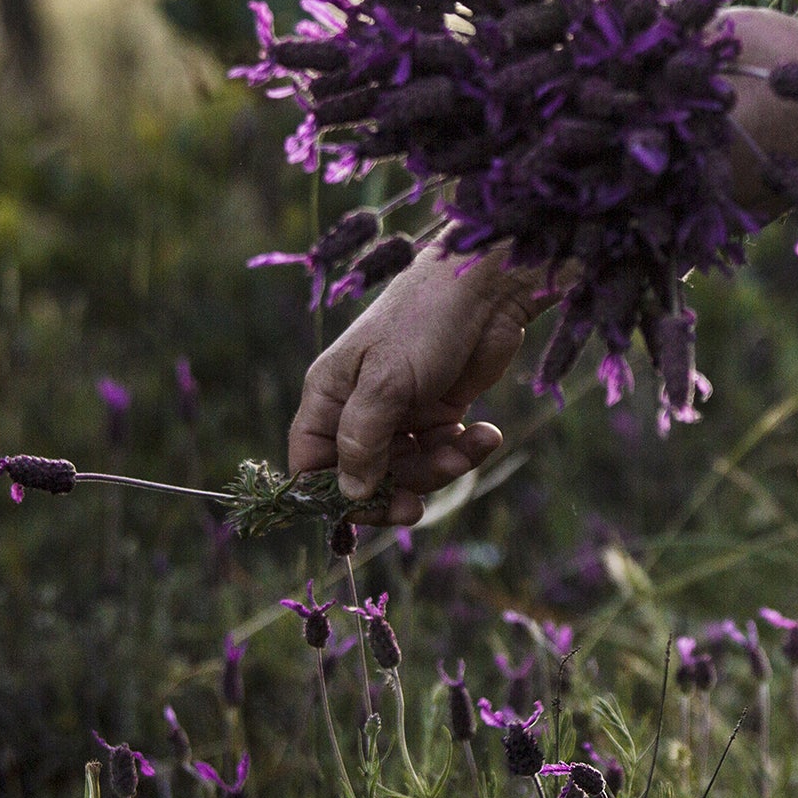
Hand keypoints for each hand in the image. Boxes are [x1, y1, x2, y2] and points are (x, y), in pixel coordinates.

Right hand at [288, 245, 548, 522]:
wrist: (486, 287)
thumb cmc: (424, 322)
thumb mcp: (386, 382)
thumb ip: (362, 441)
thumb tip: (349, 496)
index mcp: (329, 395)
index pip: (311, 463)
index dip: (334, 495)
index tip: (369, 510)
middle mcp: (360, 406)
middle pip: (365, 476)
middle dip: (397, 487)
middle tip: (418, 504)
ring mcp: (401, 410)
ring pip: (409, 469)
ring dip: (439, 469)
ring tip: (468, 446)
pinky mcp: (439, 409)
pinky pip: (443, 451)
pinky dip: (464, 450)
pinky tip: (486, 433)